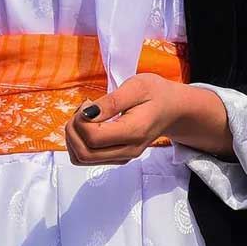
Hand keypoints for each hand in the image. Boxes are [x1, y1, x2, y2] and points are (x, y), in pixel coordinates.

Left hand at [66, 74, 227, 165]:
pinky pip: (87, 158)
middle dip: (73, 130)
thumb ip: (112, 101)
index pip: (93, 138)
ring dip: (73, 138)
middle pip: (84, 153)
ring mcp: (122, 157)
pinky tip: (88, 126)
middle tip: (82, 110)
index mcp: (134, 132)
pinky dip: (79, 143)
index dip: (81, 121)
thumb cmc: (157, 94)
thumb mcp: (137, 86)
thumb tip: (87, 114)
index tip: (88, 103)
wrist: (174, 109)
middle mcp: (128, 150)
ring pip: (82, 159)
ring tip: (84, 117)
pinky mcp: (117, 158)